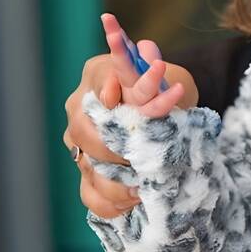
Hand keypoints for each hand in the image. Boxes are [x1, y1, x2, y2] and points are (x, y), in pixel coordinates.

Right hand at [63, 15, 196, 218]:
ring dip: (116, 180)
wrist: (170, 116)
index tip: (123, 105)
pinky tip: (133, 202)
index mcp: (98, 74)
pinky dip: (111, 201)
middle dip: (113, 147)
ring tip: (142, 187)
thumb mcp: (170, 76)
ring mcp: (80, 141)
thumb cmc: (167, 89)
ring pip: (85, 164)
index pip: (98, 81)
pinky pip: (90, 193)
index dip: (109, 95)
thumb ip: (158, 69)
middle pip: (82, 131)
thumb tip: (147, 50)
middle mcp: (81, 107)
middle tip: (141, 157)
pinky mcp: (88, 170)